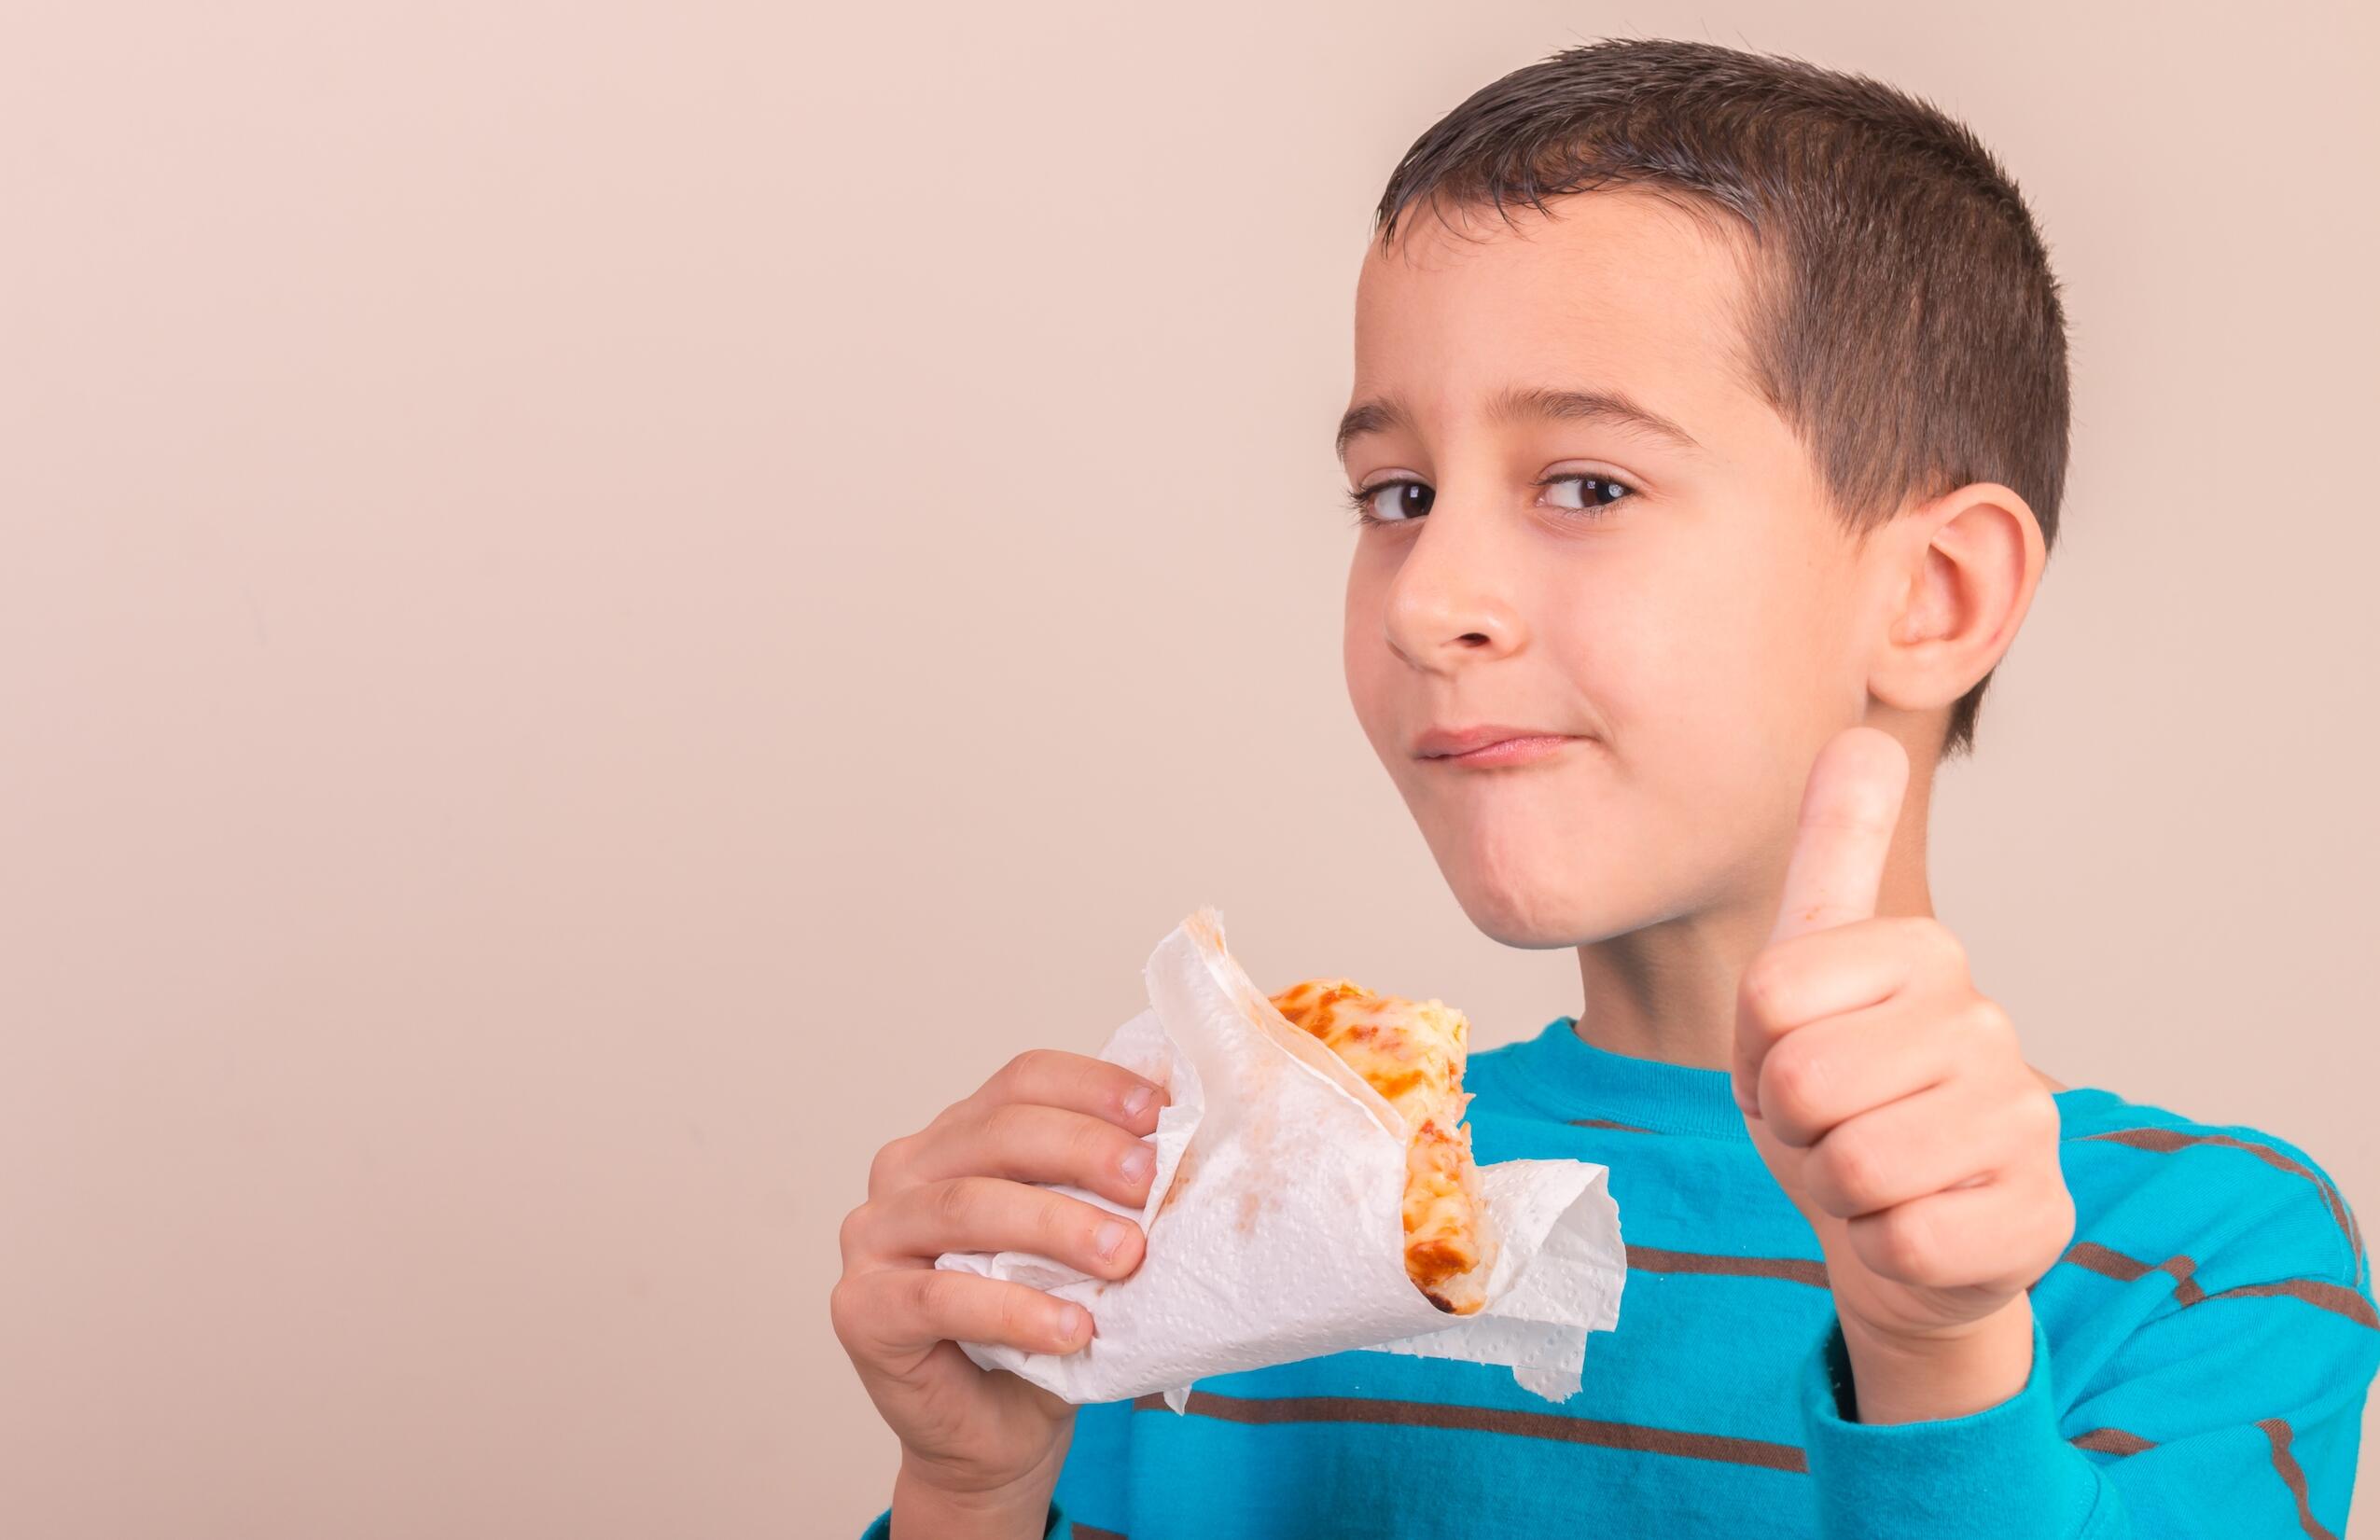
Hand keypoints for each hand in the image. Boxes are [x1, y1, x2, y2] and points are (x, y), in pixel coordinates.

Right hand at [832, 1049, 1167, 1527]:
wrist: (994, 1435)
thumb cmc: (1043, 1326)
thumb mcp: (1080, 1242)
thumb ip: (1103, 1189)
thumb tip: (1178, 1138)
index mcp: (957, 1136)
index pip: (1022, 1081)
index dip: (1091, 1086)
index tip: (1157, 1112)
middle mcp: (905, 1171)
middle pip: (996, 1133)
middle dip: (1082, 1149)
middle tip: (1149, 1182)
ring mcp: (873, 1238)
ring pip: (966, 1207)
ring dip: (1055, 1227)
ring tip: (1125, 1256)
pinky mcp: (862, 1309)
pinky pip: (939, 1298)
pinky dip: (1014, 1309)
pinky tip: (1074, 1329)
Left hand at [1733, 726, 2074, 1366]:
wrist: (1901, 1222)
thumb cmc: (1842, 1091)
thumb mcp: (1813, 967)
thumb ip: (1834, 851)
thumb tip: (1860, 734)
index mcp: (1923, 951)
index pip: (1766, 994)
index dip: (1753, 1049)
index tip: (1790, 1057)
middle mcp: (1987, 1022)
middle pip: (1805, 1081)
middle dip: (1792, 1124)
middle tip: (1830, 1125)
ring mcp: (2024, 1120)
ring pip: (1855, 1165)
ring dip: (1837, 1189)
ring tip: (1869, 1172)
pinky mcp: (2036, 1219)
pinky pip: (1904, 1241)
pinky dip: (1883, 1247)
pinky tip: (1914, 1224)